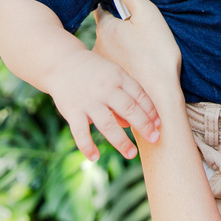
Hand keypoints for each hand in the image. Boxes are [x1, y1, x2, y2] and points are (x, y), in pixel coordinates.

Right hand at [44, 48, 160, 161]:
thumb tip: (129, 124)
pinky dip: (87, 147)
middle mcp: (105, 89)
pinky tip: (94, 157)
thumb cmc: (93, 73)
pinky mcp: (72, 111)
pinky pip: (80, 132)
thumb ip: (123, 97)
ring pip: (108, 124)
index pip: (139, 95)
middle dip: (144, 126)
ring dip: (121, 141)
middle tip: (154, 139)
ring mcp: (88, 101)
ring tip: (131, 154)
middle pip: (129, 109)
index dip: (151, 111)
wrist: (61, 63)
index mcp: (118, 77)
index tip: (158, 125)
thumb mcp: (112, 76)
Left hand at [95, 0, 182, 99]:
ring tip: (134, 51)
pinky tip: (136, 70)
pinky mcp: (113, 85)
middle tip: (128, 28)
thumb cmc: (155, 56)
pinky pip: (114, 70)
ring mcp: (104, 68)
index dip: (108, 0)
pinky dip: (122, 68)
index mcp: (105, 28)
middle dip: (114, 28)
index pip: (101, 7)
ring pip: (108, 51)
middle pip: (105, 31)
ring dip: (117, 50)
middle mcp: (98, 47)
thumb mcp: (147, 16)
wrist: (159, 99)